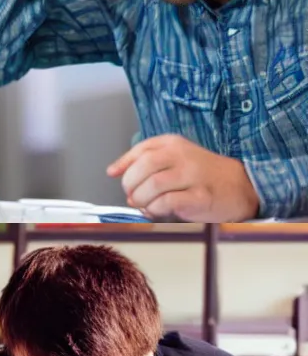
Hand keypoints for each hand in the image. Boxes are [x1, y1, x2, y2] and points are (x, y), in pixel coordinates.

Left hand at [107, 134, 259, 220]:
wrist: (241, 186)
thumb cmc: (202, 174)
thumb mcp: (174, 157)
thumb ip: (144, 161)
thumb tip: (114, 170)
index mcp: (173, 144)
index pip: (141, 150)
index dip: (124, 164)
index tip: (115, 175)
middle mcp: (183, 156)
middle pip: (144, 167)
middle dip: (131, 184)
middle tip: (133, 195)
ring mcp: (193, 176)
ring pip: (153, 186)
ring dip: (142, 199)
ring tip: (145, 204)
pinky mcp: (200, 196)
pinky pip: (167, 203)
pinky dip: (155, 210)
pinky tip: (157, 211)